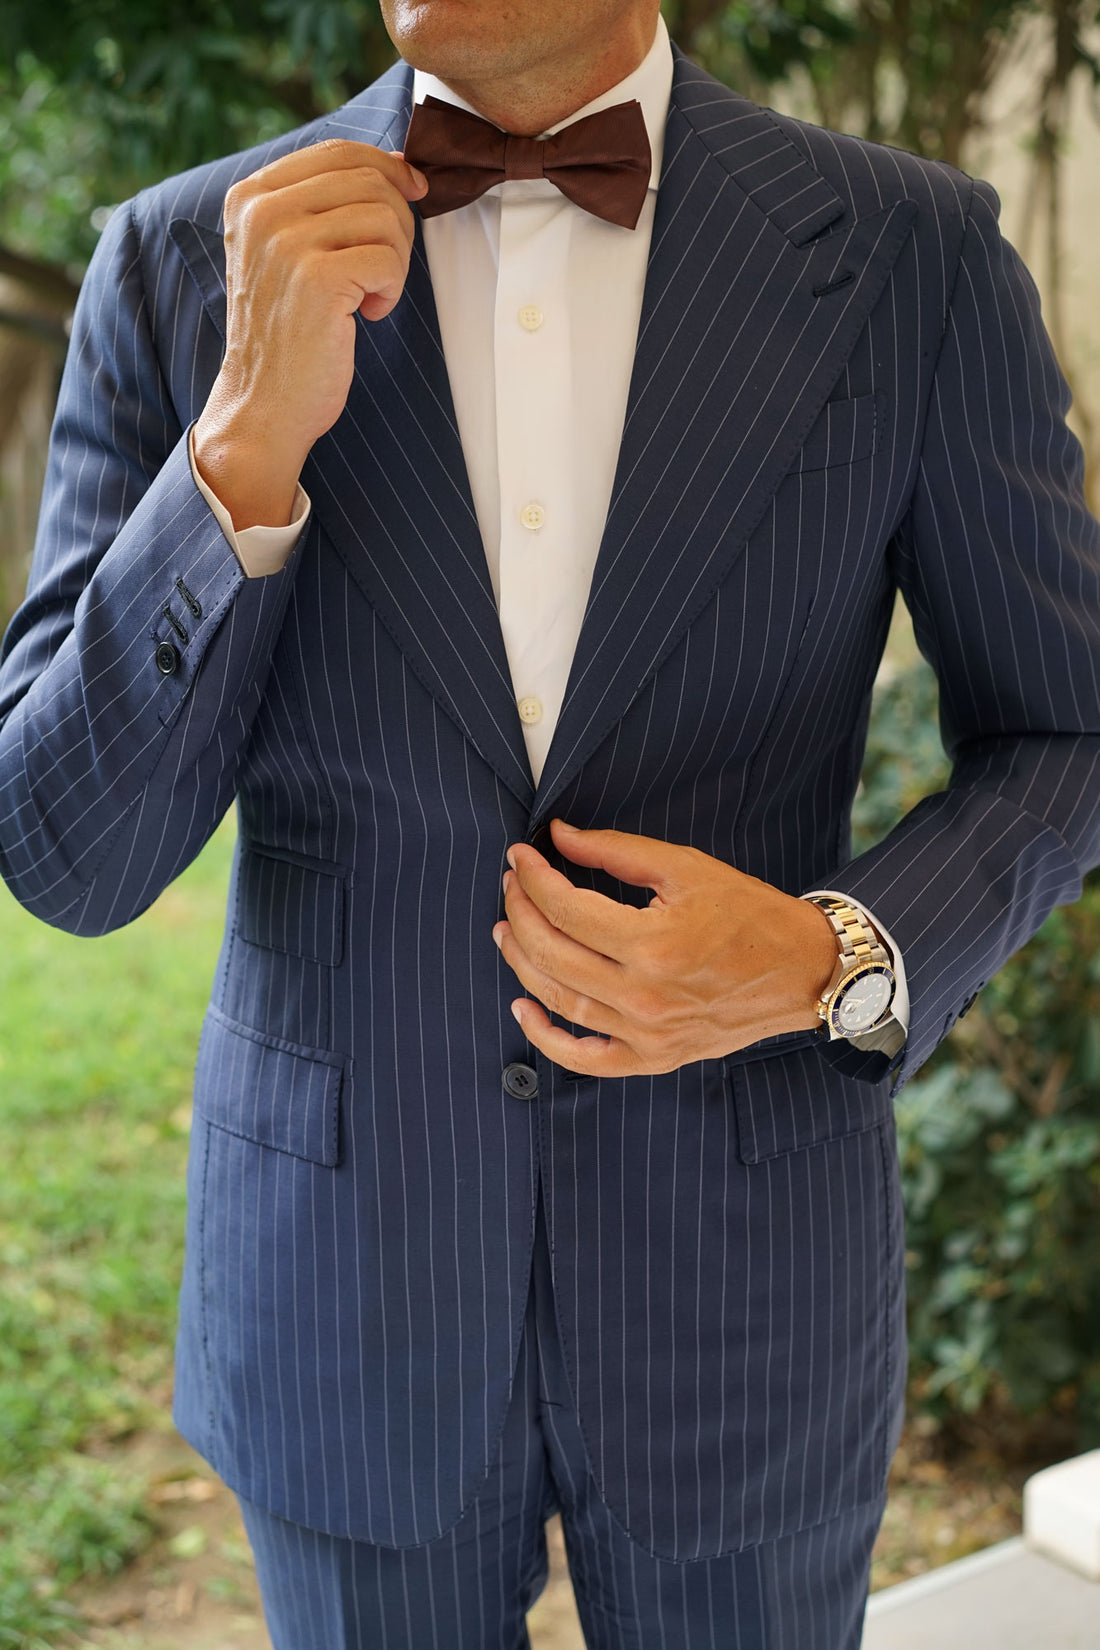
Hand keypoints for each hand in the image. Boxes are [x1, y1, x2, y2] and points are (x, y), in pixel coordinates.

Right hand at [193, 141, 427, 528]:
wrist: (263, 405)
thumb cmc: (288, 336)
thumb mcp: (289, 255)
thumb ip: (325, 207)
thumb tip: (400, 167)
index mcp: (250, 197)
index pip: (338, 150)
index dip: (387, 167)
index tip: (412, 193)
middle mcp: (261, 211)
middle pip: (369, 179)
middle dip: (397, 224)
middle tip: (383, 271)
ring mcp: (285, 241)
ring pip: (385, 216)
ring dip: (395, 261)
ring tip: (369, 297)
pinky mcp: (316, 278)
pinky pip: (389, 259)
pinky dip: (392, 290)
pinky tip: (368, 315)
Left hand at [493, 819, 837, 1077]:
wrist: (801, 970)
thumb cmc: (749, 915)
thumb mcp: (687, 868)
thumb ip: (616, 851)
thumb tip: (559, 836)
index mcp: (654, 943)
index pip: (566, 909)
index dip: (533, 878)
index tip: (521, 856)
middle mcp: (646, 995)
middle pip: (552, 953)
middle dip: (520, 913)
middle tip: (512, 886)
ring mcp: (648, 1034)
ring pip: (559, 1000)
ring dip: (521, 963)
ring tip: (508, 930)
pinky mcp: (655, 1058)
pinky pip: (585, 1059)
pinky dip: (547, 1038)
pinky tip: (524, 1008)